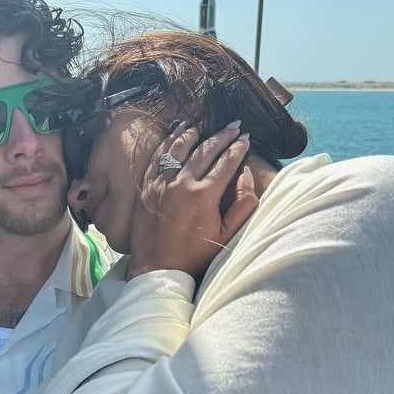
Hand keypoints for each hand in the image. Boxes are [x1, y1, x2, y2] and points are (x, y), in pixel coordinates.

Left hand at [127, 121, 258, 279]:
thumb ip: (243, 204)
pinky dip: (166, 143)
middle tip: (233, 126)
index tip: (246, 137)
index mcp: (204, 195)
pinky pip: (157, 158)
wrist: (157, 267)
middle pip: (205, 151)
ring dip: (192, 135)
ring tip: (202, 127)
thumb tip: (246, 174)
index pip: (226, 162)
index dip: (238, 148)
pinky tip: (174, 135)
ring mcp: (161, 183)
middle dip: (222, 136)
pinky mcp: (146, 186)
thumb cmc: (194, 255)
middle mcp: (182, 184)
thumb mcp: (227, 235)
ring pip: (178, 149)